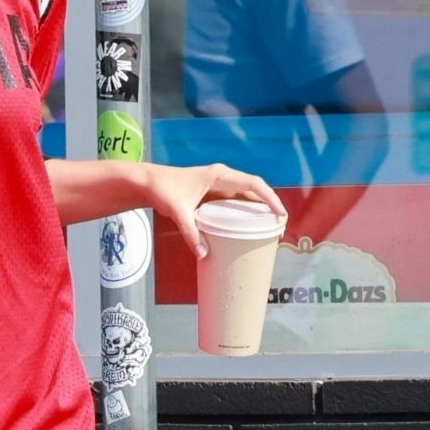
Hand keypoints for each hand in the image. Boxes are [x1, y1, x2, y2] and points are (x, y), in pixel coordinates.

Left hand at [144, 162, 286, 258]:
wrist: (149, 183)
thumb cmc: (163, 190)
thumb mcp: (177, 211)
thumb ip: (190, 232)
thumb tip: (203, 254)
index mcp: (219, 176)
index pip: (253, 184)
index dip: (269, 198)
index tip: (280, 213)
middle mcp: (223, 178)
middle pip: (254, 190)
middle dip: (269, 206)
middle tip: (279, 227)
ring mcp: (219, 185)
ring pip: (246, 196)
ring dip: (258, 209)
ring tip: (269, 228)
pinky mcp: (213, 194)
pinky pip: (235, 201)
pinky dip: (245, 212)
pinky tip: (248, 226)